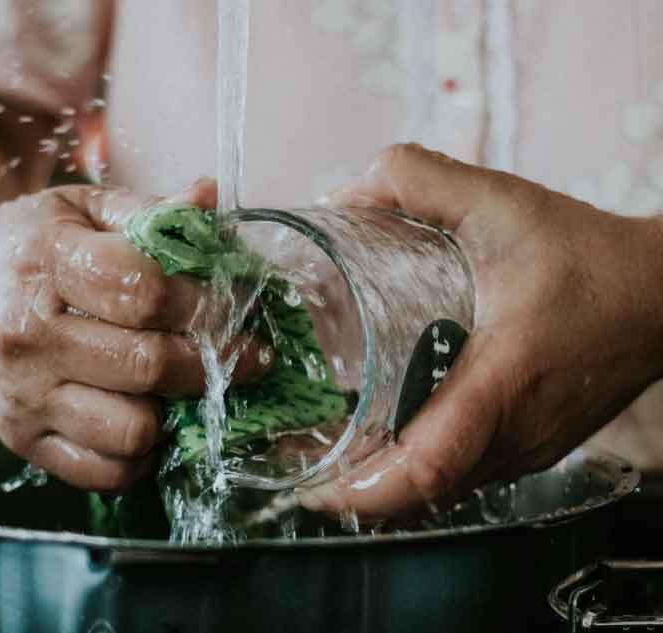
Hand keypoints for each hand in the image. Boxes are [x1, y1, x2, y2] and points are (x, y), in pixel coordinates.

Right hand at [0, 179, 271, 489]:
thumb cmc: (28, 244)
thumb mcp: (82, 207)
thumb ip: (150, 211)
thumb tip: (210, 200)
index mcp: (46, 261)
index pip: (145, 294)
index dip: (205, 304)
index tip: (234, 308)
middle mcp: (26, 334)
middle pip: (148, 366)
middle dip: (213, 362)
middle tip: (242, 354)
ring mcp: (21, 394)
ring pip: (132, 431)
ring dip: (174, 412)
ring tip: (182, 386)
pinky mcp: (20, 439)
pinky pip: (104, 471)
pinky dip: (139, 453)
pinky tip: (145, 415)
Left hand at [297, 143, 662, 521]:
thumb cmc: (588, 257)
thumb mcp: (501, 202)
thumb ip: (420, 181)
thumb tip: (345, 194)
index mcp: (500, 380)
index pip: (429, 463)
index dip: (364, 489)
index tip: (312, 487)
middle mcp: (514, 433)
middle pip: (424, 494)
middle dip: (353, 494)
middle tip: (296, 467)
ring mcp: (528, 449)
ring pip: (444, 494)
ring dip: (383, 490)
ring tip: (325, 460)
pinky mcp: (535, 448)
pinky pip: (465, 477)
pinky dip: (418, 475)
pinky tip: (385, 448)